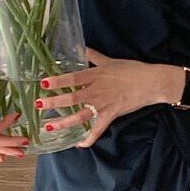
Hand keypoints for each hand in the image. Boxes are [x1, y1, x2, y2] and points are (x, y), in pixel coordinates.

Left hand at [34, 46, 182, 147]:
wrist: (151, 82)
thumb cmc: (132, 69)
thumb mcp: (110, 60)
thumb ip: (93, 55)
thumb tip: (80, 46)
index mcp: (95, 75)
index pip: (72, 78)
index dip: (57, 81)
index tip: (43, 84)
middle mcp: (96, 91)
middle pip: (71, 99)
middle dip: (53, 103)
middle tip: (38, 106)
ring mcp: (103, 105)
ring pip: (80, 116)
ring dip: (64, 122)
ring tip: (49, 126)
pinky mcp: (111, 115)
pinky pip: (97, 130)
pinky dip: (88, 139)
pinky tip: (77, 144)